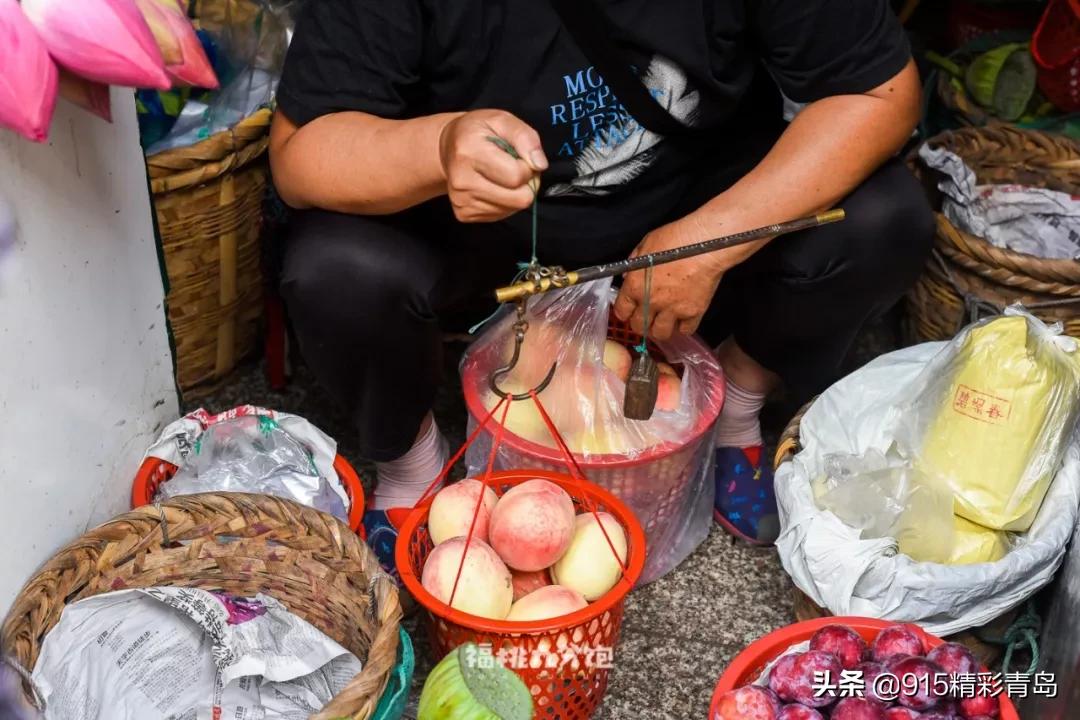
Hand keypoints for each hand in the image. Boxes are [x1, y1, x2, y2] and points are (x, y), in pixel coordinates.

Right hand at [438, 110, 547, 222]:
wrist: (447, 148)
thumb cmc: (477, 132)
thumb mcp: (502, 120)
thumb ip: (525, 137)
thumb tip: (539, 164)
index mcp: (469, 152)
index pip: (516, 176)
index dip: (527, 167)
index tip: (520, 157)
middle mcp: (462, 181)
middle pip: (518, 199)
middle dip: (526, 184)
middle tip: (516, 169)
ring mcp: (461, 201)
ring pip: (512, 209)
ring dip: (515, 193)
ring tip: (503, 175)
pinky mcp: (464, 214)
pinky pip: (500, 215)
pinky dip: (504, 202)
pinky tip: (494, 186)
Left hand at [613, 217, 730, 339]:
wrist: (705, 244)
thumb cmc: (676, 239)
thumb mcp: (646, 244)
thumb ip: (635, 262)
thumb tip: (629, 274)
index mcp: (636, 285)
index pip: (622, 310)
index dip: (624, 312)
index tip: (628, 311)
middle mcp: (651, 302)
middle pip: (639, 326)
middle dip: (640, 324)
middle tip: (645, 318)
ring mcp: (672, 310)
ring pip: (660, 334)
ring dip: (660, 330)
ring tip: (663, 322)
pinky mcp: (693, 313)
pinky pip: (685, 330)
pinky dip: (684, 327)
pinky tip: (683, 319)